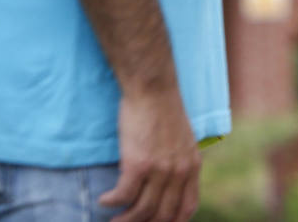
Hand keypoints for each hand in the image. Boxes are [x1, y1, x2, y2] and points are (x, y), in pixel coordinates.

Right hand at [99, 89, 201, 221]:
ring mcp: (160, 169)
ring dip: (124, 220)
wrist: (153, 89)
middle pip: (163, 215)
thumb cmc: (162, 111)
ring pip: (142, 211)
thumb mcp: (183, 140)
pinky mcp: (139, 164)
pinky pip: (123, 195)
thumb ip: (179, 163)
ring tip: (113, 220)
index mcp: (192, 166)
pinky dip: (112, 202)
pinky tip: (105, 200)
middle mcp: (179, 172)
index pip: (186, 208)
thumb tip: (168, 185)